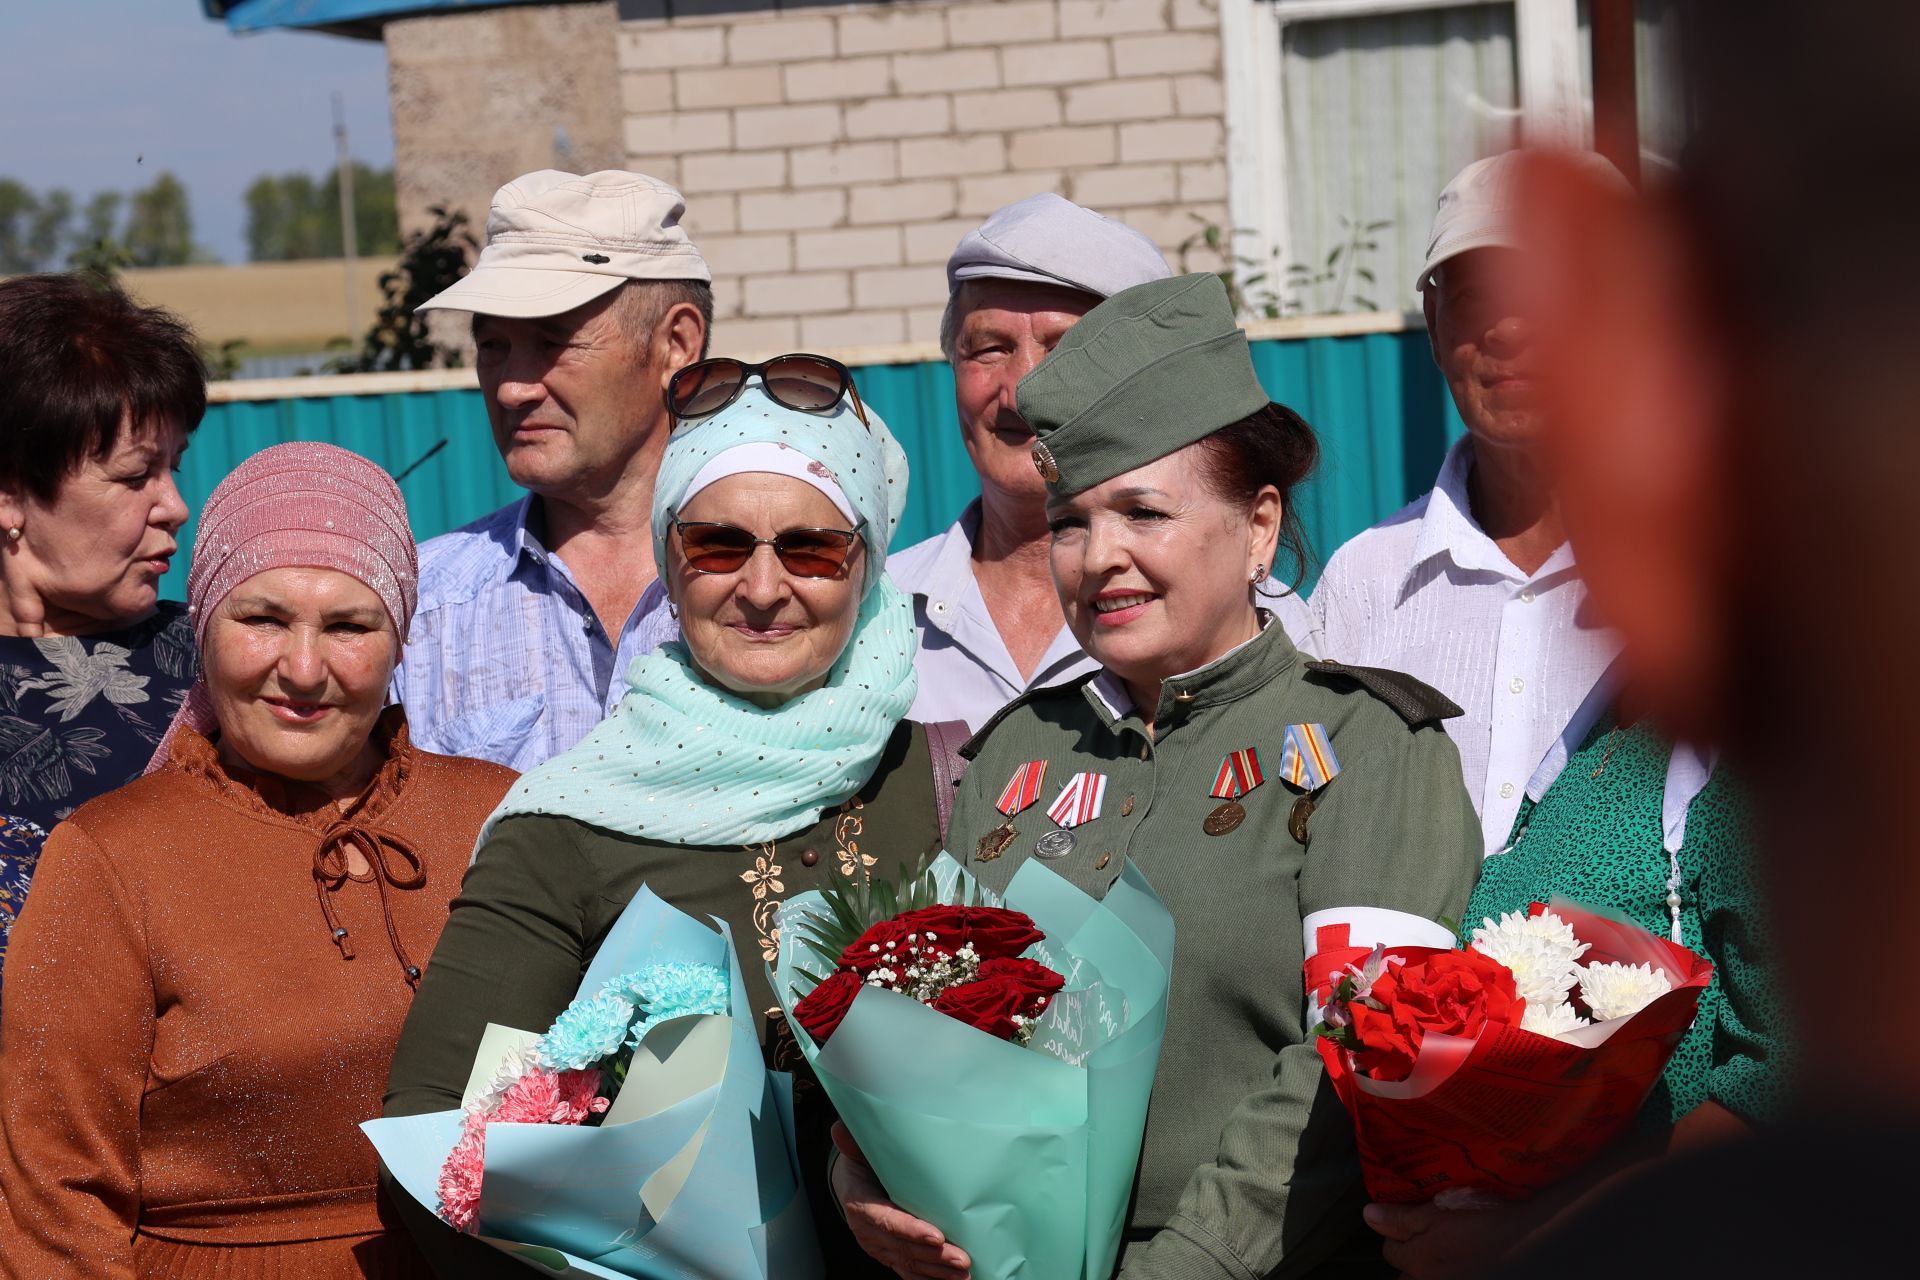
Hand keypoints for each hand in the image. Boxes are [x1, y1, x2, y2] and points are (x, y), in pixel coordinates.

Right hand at [831, 1121, 971, 1279]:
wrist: (851, 1181)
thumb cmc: (861, 1163)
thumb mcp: (857, 1150)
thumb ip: (854, 1143)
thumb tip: (841, 1130)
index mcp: (859, 1203)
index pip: (886, 1221)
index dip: (910, 1231)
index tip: (936, 1236)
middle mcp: (867, 1231)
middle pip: (902, 1248)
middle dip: (933, 1257)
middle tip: (962, 1259)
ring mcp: (878, 1246)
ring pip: (908, 1264)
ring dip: (937, 1271)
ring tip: (963, 1273)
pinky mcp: (888, 1255)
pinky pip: (908, 1272)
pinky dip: (929, 1278)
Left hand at [1364, 1199, 1533, 1279]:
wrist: (1529, 1236)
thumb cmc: (1484, 1219)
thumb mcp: (1437, 1212)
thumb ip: (1400, 1218)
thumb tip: (1368, 1215)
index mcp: (1418, 1262)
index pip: (1390, 1252)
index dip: (1396, 1233)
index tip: (1409, 1222)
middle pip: (1406, 1274)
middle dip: (1410, 1259)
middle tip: (1426, 1240)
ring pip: (1425, 1279)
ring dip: (1428, 1268)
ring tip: (1443, 1251)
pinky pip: (1446, 1277)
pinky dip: (1445, 1270)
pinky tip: (1459, 1259)